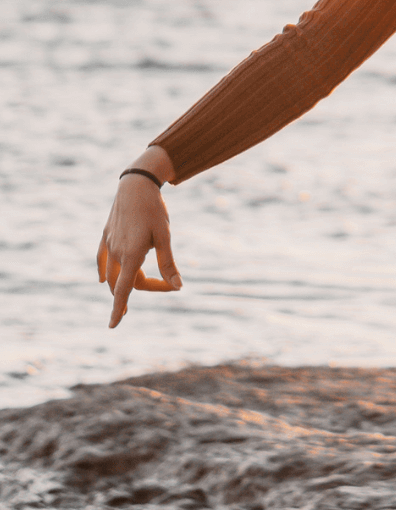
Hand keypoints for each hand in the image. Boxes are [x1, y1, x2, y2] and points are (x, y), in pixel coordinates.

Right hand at [97, 155, 181, 328]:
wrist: (136, 183)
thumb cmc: (154, 209)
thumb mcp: (165, 236)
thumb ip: (168, 264)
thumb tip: (178, 287)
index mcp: (131, 255)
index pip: (123, 291)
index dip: (118, 310)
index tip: (113, 326)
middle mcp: (117, 252)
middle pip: (127, 281)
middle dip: (146, 286)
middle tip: (167, 284)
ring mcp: (109, 244)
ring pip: (113, 273)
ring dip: (123, 283)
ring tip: (131, 293)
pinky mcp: (105, 235)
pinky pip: (101, 260)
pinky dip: (103, 271)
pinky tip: (102, 278)